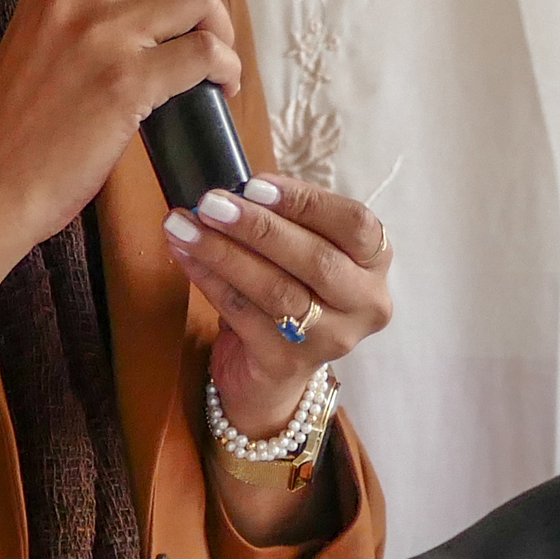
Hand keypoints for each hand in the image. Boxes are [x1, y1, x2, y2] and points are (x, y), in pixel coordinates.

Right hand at [0, 0, 239, 257]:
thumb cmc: (20, 124)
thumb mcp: (33, 37)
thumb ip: (77, 3)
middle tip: (207, 10)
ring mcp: (103, 37)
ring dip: (222, 27)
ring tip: (214, 59)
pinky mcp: (129, 83)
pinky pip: (207, 53)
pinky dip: (226, 69)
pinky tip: (218, 88)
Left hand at [166, 174, 395, 436]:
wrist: (272, 373)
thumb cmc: (290, 291)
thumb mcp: (301, 251)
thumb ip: (283, 221)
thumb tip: (231, 192)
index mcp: (374, 263)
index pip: (355, 224)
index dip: (306, 202)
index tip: (255, 185)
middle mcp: (365, 303)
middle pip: (317, 259)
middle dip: (259, 227)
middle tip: (212, 203)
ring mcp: (330, 339)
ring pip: (276, 289)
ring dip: (224, 253)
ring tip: (185, 227)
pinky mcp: (286, 362)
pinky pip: (242, 313)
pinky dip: (209, 280)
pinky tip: (185, 255)